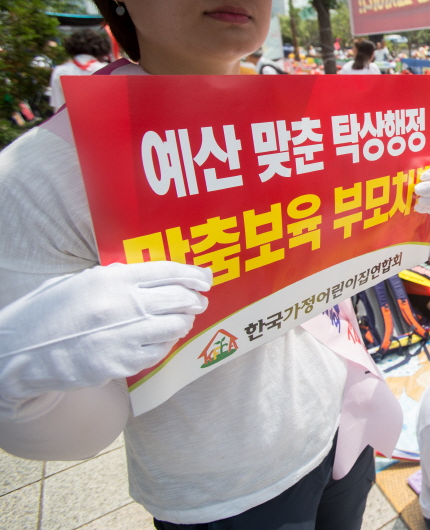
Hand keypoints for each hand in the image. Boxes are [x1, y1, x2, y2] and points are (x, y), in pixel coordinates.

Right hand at [0, 262, 210, 400]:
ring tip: (182, 319)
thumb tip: (159, 277)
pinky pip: (159, 351)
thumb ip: (119, 277)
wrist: (20, 352)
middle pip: (179, 298)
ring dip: (184, 322)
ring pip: (175, 326)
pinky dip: (166, 343)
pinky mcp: (120, 363)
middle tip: (199, 300)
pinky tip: (163, 338)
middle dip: (195, 299)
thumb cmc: (51, 312)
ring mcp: (123, 336)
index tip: (205, 278)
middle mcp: (122, 305)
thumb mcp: (82, 281)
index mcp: (112, 279)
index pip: (168, 271)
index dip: (193, 274)